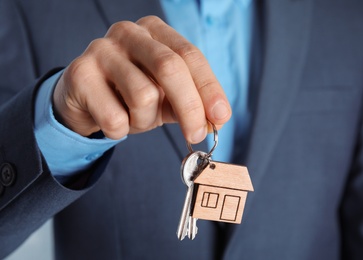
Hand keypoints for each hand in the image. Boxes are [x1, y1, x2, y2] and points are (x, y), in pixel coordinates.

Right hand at [53, 16, 230, 143]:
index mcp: (155, 31)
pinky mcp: (80, 74)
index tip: (221, 117)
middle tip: (195, 135)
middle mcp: (128, 33)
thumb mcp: (165, 96)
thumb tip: (215, 120)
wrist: (85, 99)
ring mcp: (100, 50)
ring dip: (145, 121)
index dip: (209, 88)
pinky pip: (115, 117)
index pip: (190, 55)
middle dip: (189, 107)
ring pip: (143, 96)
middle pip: (169, 68)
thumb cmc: (130, 95)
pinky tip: (113, 121)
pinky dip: (121, 131)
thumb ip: (190, 104)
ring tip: (135, 118)